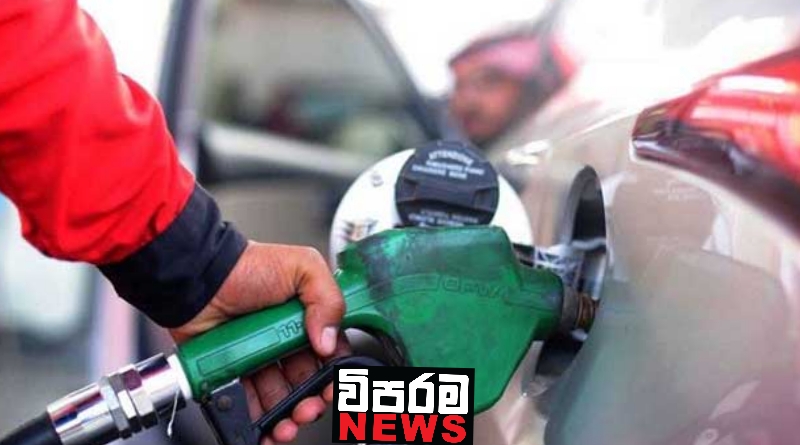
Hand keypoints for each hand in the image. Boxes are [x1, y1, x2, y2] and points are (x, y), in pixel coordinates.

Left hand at [170, 241, 348, 443]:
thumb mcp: (303, 266)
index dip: (334, 373)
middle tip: (309, 408)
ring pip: (281, 397)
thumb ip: (328, 298)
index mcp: (308, 317)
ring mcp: (260, 357)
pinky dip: (259, 419)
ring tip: (287, 424)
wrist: (199, 277)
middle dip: (312, 401)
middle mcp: (286, 339)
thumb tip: (329, 341)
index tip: (333, 387)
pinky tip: (265, 426)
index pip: (331, 353)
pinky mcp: (234, 370)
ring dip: (288, 416)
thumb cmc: (246, 266)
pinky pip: (249, 401)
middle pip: (307, 381)